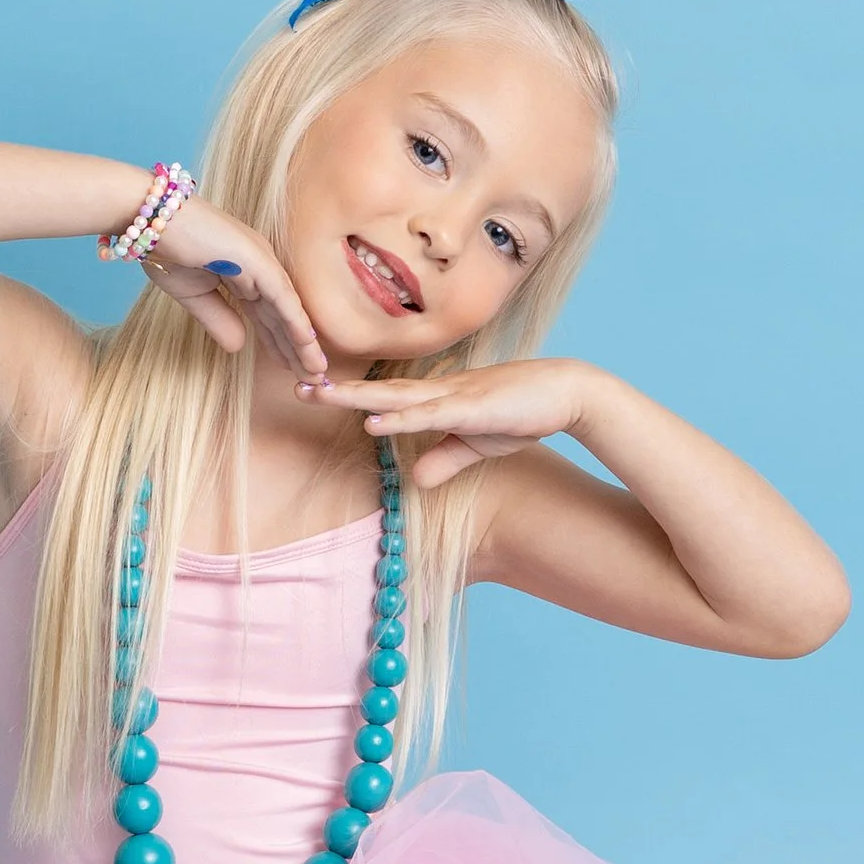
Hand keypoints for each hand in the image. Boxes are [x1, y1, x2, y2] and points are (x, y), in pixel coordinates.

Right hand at [140, 194, 330, 382]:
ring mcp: (260, 259)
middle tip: (313, 378)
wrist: (147, 218)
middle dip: (297, 349)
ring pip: (288, 308)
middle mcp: (259, 265)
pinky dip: (295, 321)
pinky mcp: (256, 259)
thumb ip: (218, 320)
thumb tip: (238, 348)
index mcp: (244, 271)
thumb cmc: (165, 248)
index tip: (291, 368)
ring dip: (303, 342)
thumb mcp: (193, 296)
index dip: (280, 343)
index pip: (268, 315)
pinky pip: (281, 296)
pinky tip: (307, 344)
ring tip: (317, 372)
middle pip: (283, 315)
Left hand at [306, 359, 599, 487]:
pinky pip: (429, 414)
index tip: (315, 391)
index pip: (386, 396)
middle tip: (296, 385)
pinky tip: (372, 421)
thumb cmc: (523, 412)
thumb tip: (415, 478)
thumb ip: (445, 458)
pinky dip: (399, 418)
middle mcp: (440, 390)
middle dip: (337, 390)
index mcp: (439, 397)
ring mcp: (454, 396)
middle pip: (379, 390)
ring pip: (396, 397)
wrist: (566, 393)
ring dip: (356, 398)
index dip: (351, 395)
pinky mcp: (472, 408)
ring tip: (319, 396)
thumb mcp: (477, 443)